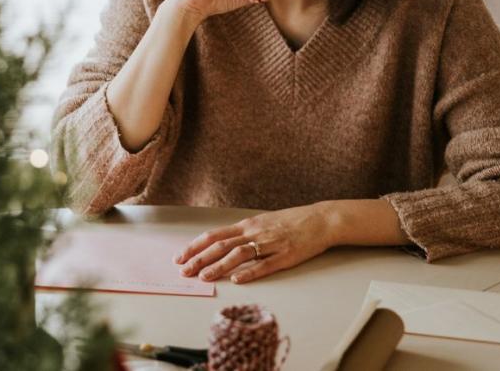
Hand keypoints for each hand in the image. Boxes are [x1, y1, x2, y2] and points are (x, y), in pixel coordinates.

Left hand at [174, 204, 332, 283]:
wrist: (320, 220)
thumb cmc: (290, 222)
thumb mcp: (262, 222)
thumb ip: (244, 233)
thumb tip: (222, 244)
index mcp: (247, 225)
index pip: (214, 235)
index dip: (195, 246)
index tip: (180, 257)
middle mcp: (254, 232)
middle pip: (221, 245)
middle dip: (200, 258)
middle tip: (184, 271)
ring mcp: (270, 244)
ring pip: (238, 255)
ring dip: (218, 266)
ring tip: (204, 277)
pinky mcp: (285, 256)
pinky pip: (264, 265)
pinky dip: (249, 272)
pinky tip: (236, 280)